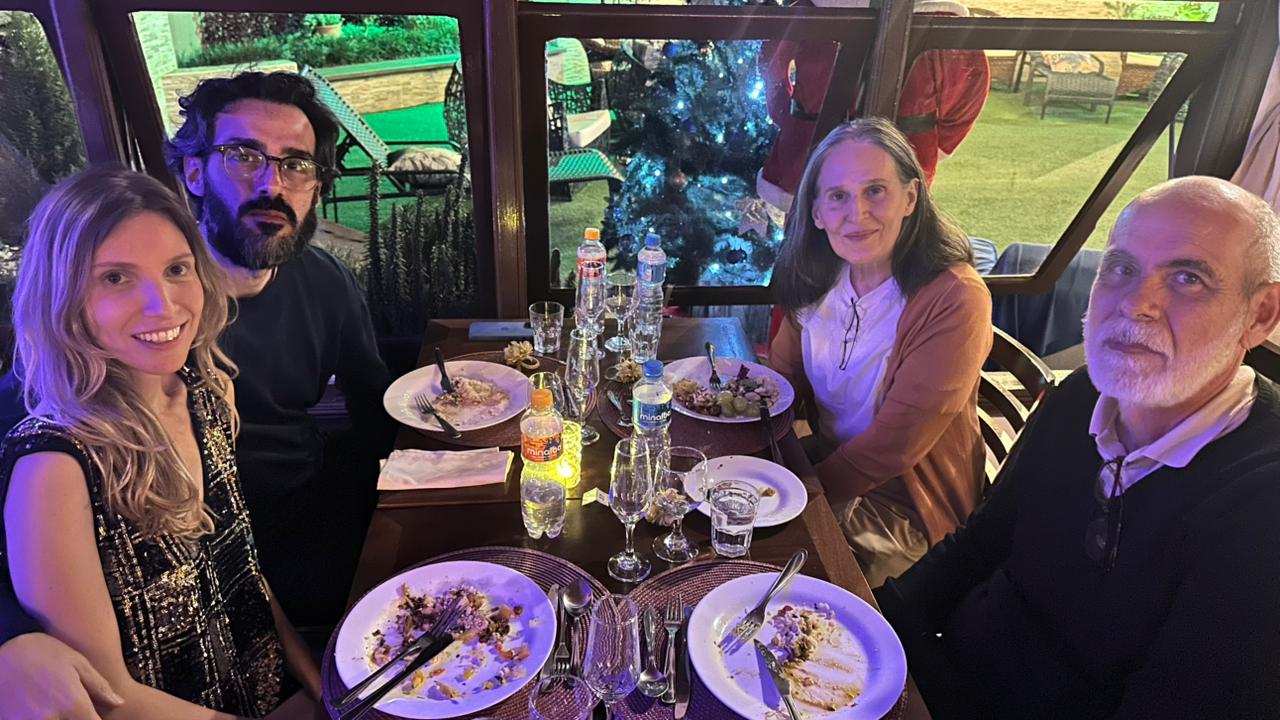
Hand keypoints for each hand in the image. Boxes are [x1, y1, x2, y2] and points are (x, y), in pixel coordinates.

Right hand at [0, 633, 122, 719]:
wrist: (0, 653)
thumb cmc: (41, 652)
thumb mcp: (76, 661)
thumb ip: (99, 685)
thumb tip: (118, 703)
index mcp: (73, 703)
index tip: (94, 714)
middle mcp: (51, 718)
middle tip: (75, 709)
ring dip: (60, 718)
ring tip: (56, 705)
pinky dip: (41, 719)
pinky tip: (41, 710)